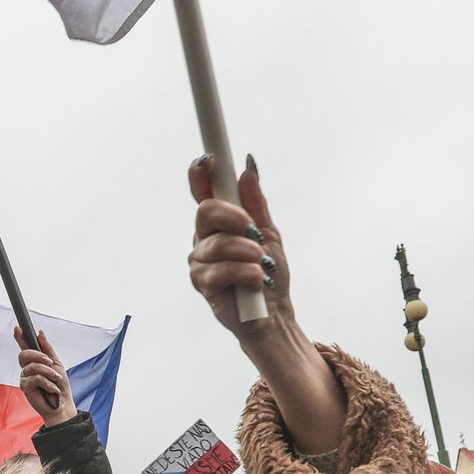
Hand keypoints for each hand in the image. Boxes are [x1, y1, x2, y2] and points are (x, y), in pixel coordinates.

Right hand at [12, 329, 75, 426]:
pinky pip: (35, 378)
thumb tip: (40, 333)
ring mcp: (25, 377)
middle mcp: (27, 368)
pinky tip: (52, 389)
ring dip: (48, 372)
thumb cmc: (60, 385)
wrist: (62, 403)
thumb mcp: (57, 364)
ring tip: (55, 380)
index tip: (18, 328)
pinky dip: (47, 383)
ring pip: (33, 367)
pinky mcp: (25, 387)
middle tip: (50, 362)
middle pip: (24, 354)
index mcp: (34, 362)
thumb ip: (47, 350)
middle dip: (38, 356)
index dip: (20, 337)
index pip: (25, 347)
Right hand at [187, 153, 291, 339]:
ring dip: (248, 252)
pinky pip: (221, 269)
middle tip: (253, 229)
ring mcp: (200, 260)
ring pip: (218, 243)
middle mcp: (204, 238)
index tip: (211, 159)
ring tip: (262, 264)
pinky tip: (257, 281)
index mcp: (219, 222)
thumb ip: (256, 204)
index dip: (202, 173)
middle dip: (233, 216)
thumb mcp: (269, 233)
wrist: (273, 314)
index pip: (203, 191)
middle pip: (205, 211)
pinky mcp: (202, 284)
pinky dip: (247, 273)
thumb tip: (248, 171)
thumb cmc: (268, 274)